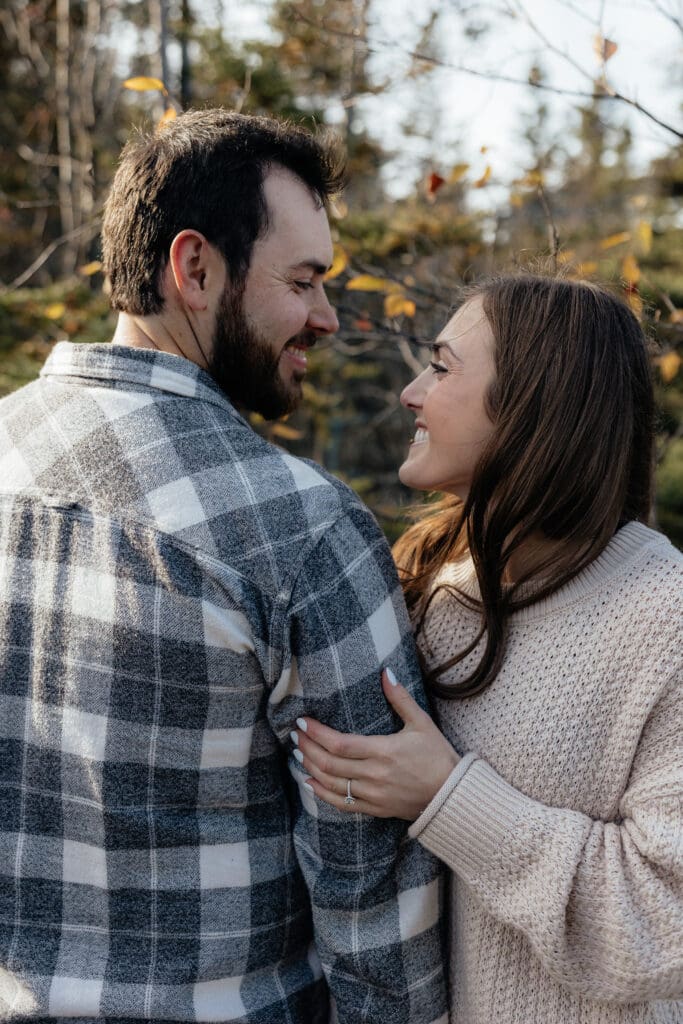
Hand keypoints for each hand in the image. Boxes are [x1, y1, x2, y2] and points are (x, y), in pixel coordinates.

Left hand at [291, 669, 459, 820]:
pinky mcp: (375, 810)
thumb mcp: (421, 723)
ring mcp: (373, 795)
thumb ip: (400, 698)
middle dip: (308, 748)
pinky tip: (309, 782)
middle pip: (330, 763)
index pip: (340, 743)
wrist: (452, 794)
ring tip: (297, 754)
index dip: (317, 734)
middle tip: (295, 736)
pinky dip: (322, 793)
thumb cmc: (438, 756)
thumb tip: (386, 672)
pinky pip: (342, 804)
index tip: (302, 723)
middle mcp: (374, 776)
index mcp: (384, 751)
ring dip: (311, 769)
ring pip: (332, 784)